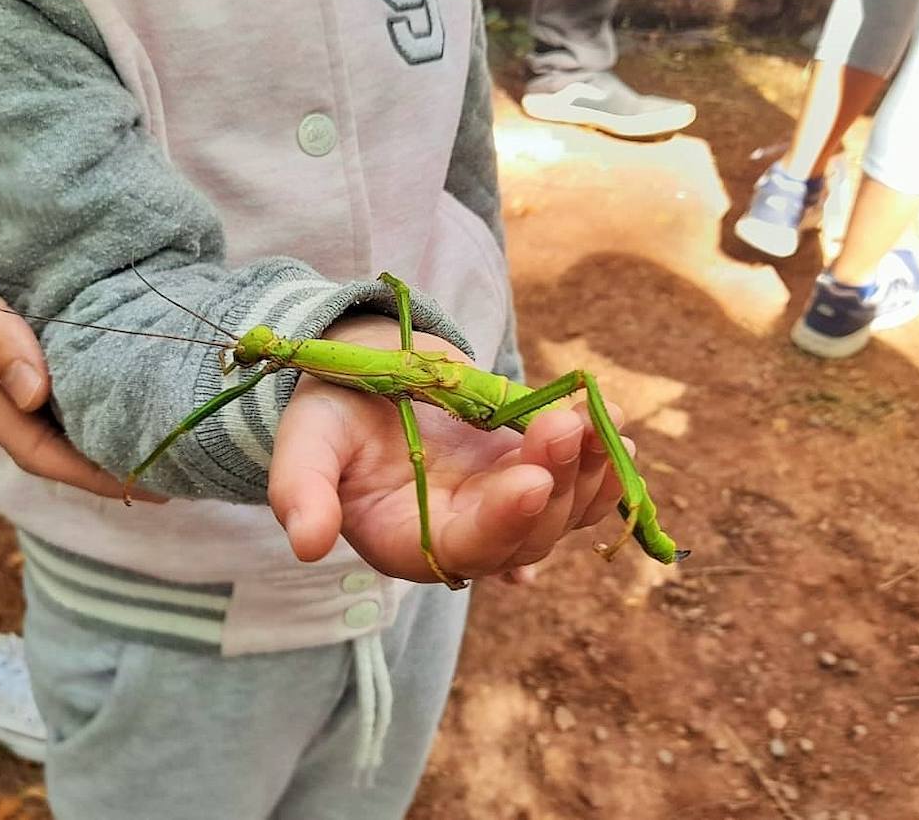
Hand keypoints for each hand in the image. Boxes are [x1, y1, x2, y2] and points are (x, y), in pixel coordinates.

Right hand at [0, 118, 140, 498]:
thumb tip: (36, 395)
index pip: (32, 444)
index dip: (90, 473)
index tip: (157, 487)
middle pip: (51, 425)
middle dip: (111, 448)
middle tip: (184, 452)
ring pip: (55, 384)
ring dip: (106, 403)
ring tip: (168, 407)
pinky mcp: (2, 283)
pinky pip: (54, 333)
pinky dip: (95, 349)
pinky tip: (133, 341)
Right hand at [268, 317, 627, 583]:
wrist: (366, 369)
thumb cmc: (330, 410)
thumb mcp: (304, 441)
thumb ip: (301, 490)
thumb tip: (306, 544)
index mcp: (408, 540)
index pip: (465, 549)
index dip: (502, 524)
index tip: (531, 482)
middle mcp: (463, 534)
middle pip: (526, 536)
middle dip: (555, 484)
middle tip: (564, 423)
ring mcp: (502, 505)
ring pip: (562, 514)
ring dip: (588, 474)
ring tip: (599, 420)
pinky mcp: (528, 473)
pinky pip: (578, 485)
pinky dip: (602, 466)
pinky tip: (617, 432)